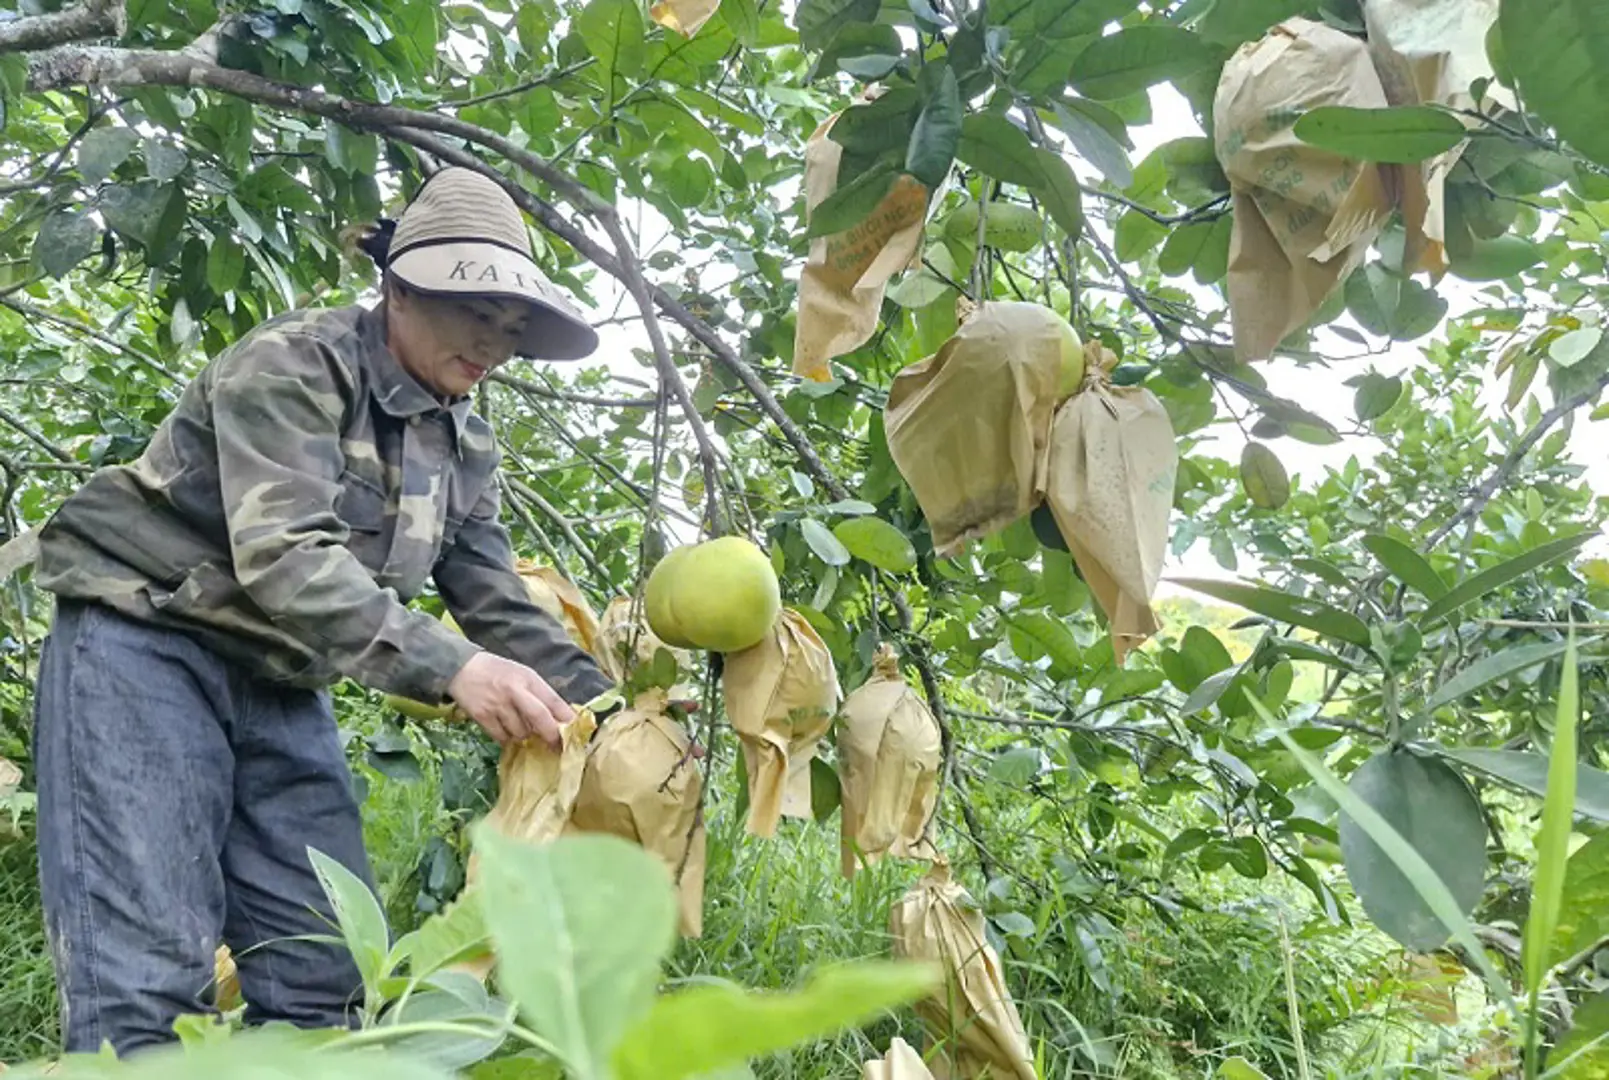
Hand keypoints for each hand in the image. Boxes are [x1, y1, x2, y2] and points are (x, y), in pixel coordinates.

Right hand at [447, 652, 574, 748]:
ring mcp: (498, 705)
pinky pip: (502, 738)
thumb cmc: (499, 672)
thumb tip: (562, 719)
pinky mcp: (482, 716)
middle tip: (556, 746)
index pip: (554, 701)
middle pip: (540, 718)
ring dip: (525, 735)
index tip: (575, 735)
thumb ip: (541, 695)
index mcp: (529, 679)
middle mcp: (515, 691)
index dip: (567, 720)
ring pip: (521, 733)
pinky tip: (504, 728)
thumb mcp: (524, 675)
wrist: (463, 668)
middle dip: (551, 735)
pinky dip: (507, 738)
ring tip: (518, 724)